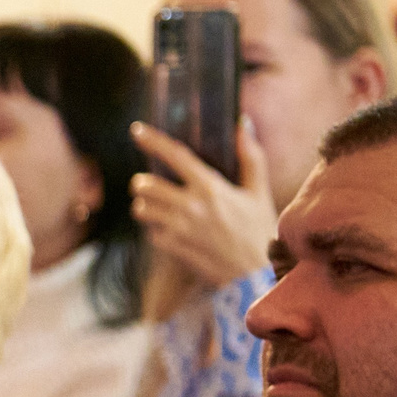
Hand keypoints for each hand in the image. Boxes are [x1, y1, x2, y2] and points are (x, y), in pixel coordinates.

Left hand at [130, 117, 278, 287]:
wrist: (254, 273)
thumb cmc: (259, 229)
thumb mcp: (258, 190)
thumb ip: (250, 156)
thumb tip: (242, 123)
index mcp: (210, 186)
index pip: (175, 156)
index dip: (153, 141)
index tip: (136, 130)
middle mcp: (191, 205)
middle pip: (145, 185)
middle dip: (143, 183)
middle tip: (148, 184)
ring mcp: (178, 228)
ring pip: (141, 209)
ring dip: (144, 206)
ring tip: (156, 207)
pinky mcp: (172, 248)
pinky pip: (150, 233)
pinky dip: (154, 229)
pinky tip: (168, 229)